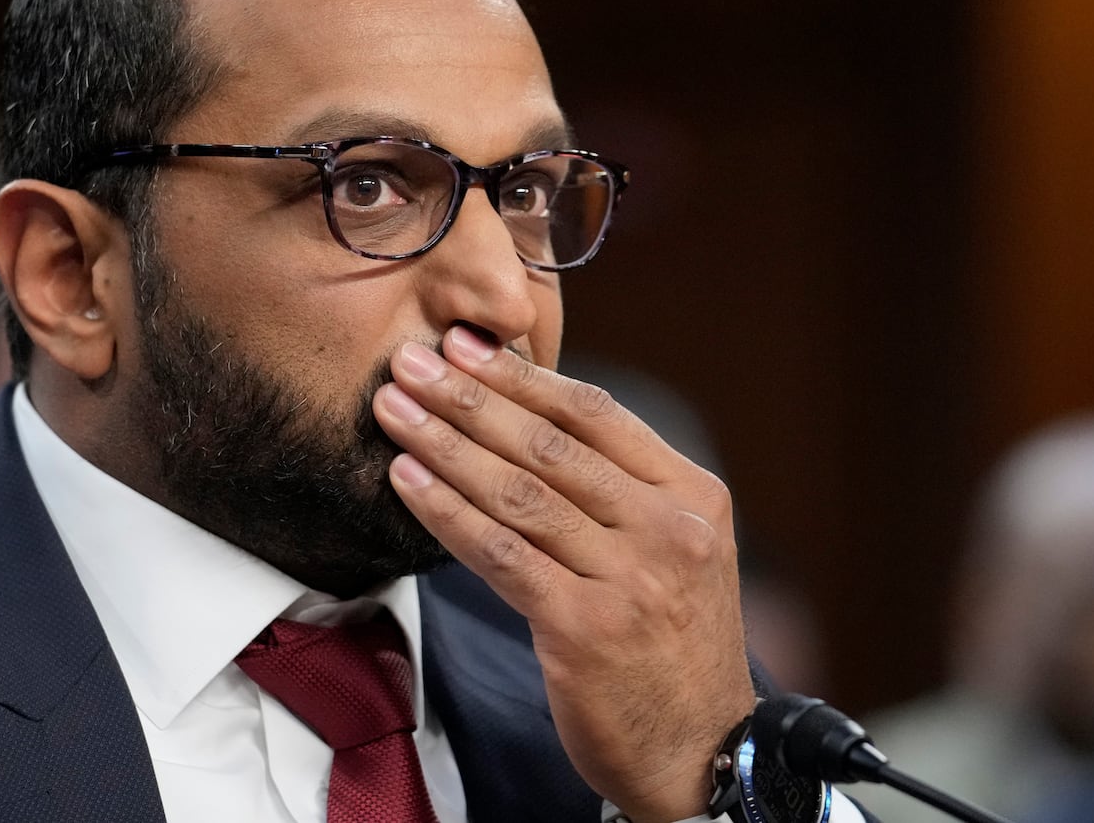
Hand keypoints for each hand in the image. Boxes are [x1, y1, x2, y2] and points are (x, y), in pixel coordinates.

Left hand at [374, 326, 756, 822]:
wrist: (700, 749)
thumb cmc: (669, 642)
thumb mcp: (675, 550)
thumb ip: (620, 488)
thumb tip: (524, 414)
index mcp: (692, 495)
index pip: (595, 413)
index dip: (521, 374)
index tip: (461, 344)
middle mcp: (667, 530)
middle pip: (549, 445)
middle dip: (468, 397)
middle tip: (407, 364)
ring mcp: (629, 579)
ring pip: (519, 493)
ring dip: (444, 445)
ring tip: (393, 412)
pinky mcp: (584, 629)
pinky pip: (499, 555)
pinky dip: (447, 512)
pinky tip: (407, 482)